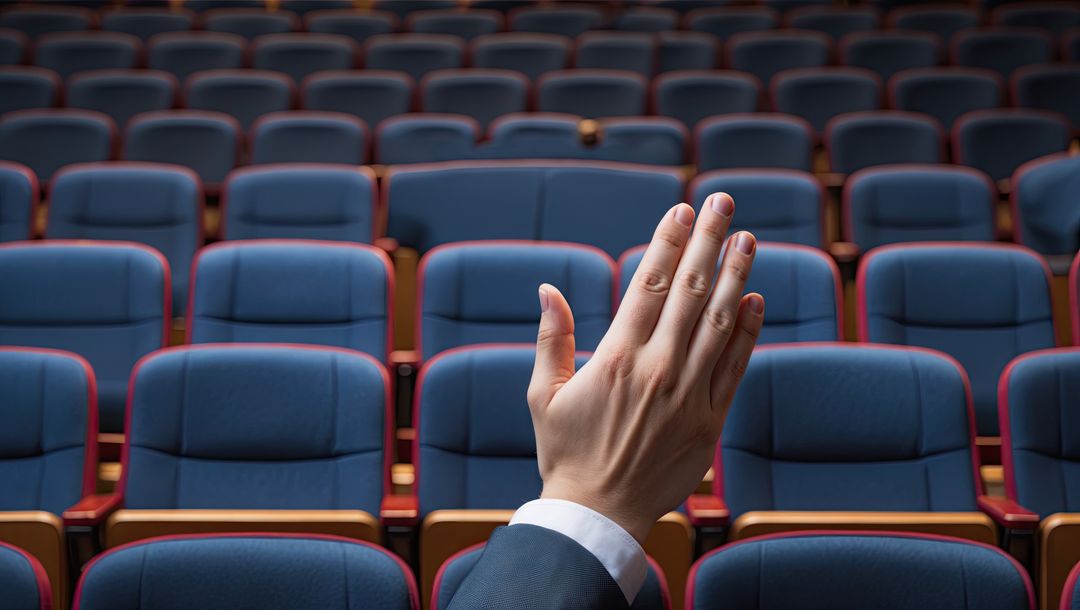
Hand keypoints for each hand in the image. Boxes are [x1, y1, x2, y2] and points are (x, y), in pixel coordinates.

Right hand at [528, 194, 763, 543]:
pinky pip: (735, 367)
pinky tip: (758, 299)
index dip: (668, 243)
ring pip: (720, 322)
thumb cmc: (565, 453)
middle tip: (722, 203)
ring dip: (737, 275)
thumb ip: (551, 338)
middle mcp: (658, 369)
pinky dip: (749, 331)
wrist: (597, 515)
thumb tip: (547, 289)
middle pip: (691, 291)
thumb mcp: (542, 395)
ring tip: (748, 238)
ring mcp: (689, 395)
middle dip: (709, 242)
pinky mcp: (709, 421)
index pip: (649, 284)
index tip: (681, 211)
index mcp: (616, 358)